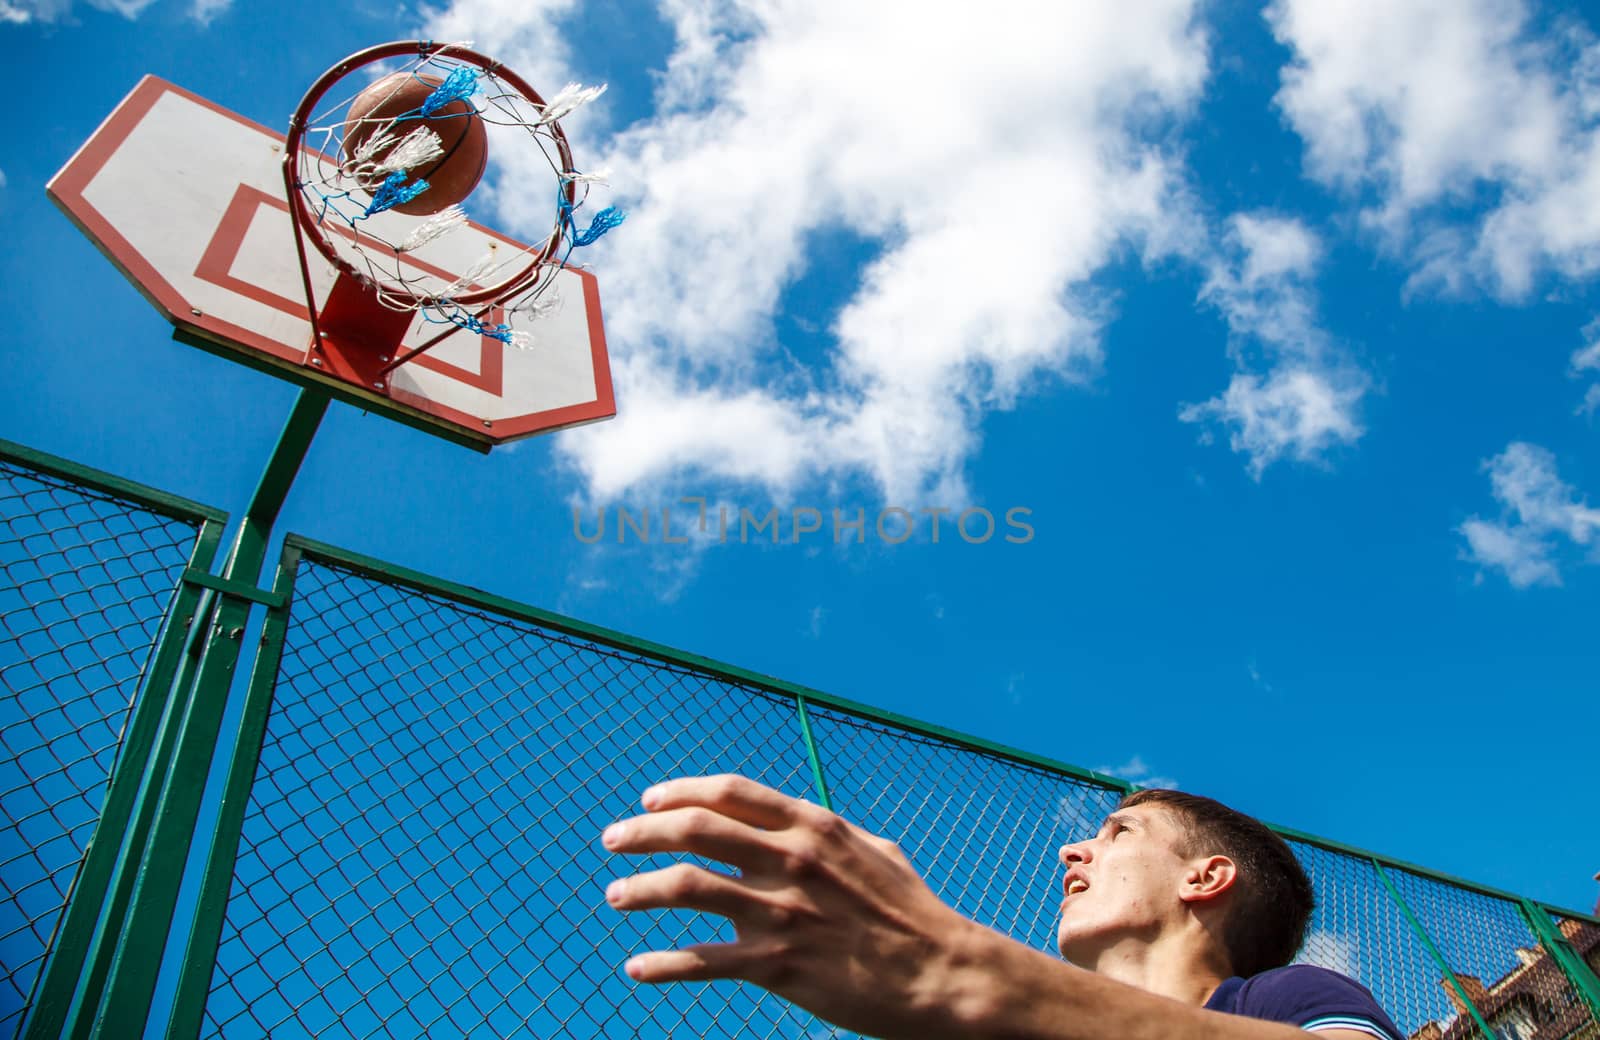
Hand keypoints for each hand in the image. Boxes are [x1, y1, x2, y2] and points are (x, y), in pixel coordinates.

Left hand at [601, 774, 987, 1038]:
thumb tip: (795, 821)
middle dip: (641, 832)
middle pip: (692, 830)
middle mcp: (790, 859)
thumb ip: (825, 833)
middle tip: (613, 840)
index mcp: (812, 825)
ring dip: (638, 890)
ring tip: (616, 897)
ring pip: (684, 887)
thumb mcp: (872, 850)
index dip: (680, 791)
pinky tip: (638, 968)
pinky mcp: (778, 965)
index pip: (729, 793)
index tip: (650, 800)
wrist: (942, 973)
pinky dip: (661, 964)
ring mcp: (781, 911)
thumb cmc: (911, 912)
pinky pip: (701, 961)